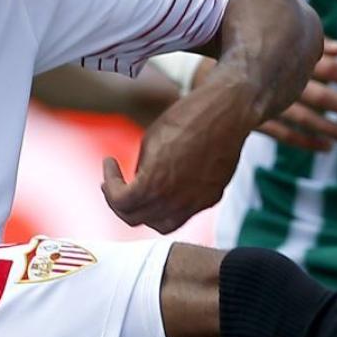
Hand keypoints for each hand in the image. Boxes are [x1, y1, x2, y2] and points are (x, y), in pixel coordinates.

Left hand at [101, 69, 257, 232]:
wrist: (228, 112)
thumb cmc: (188, 117)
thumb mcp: (151, 139)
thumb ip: (141, 169)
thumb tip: (136, 184)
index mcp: (155, 183)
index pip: (120, 202)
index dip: (109, 185)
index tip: (109, 166)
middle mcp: (176, 200)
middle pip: (136, 218)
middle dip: (120, 202)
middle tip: (114, 184)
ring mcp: (196, 202)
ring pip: (161, 225)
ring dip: (145, 212)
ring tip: (138, 194)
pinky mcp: (211, 198)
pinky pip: (184, 214)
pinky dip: (169, 208)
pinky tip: (166, 188)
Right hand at [226, 38, 336, 152]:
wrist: (200, 61)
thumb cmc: (244, 45)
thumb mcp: (275, 35)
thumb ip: (311, 45)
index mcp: (286, 55)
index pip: (325, 67)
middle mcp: (278, 78)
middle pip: (321, 95)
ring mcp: (264, 99)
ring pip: (306, 118)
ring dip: (333, 129)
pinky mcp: (251, 117)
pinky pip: (282, 132)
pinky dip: (305, 140)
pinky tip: (325, 147)